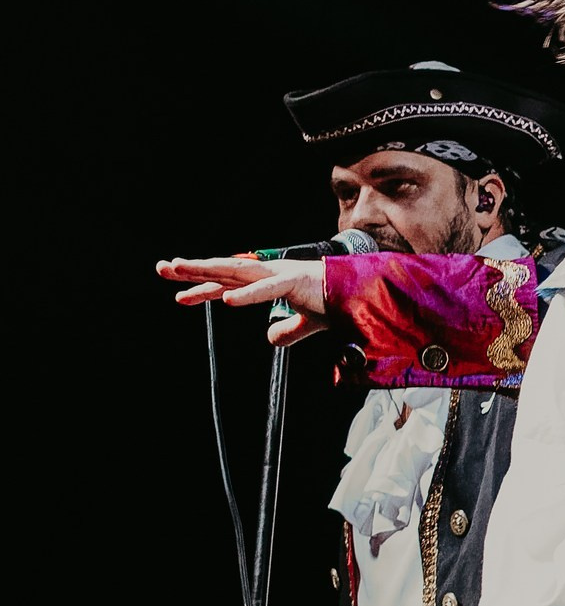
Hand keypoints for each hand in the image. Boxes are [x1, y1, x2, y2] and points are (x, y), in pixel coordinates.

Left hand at [156, 253, 328, 347]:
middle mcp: (268, 273)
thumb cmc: (335, 303)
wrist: (363, 297)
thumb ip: (287, 330)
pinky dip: (246, 294)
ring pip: (235, 271)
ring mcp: (279, 275)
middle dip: (191, 269)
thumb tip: (271, 338)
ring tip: (179, 270)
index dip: (203, 289)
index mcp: (268, 281)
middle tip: (162, 267)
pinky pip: (265, 289)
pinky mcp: (293, 281)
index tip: (179, 296)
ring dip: (206, 271)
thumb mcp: (305, 324)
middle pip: (222, 270)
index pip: (228, 283)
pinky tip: (225, 300)